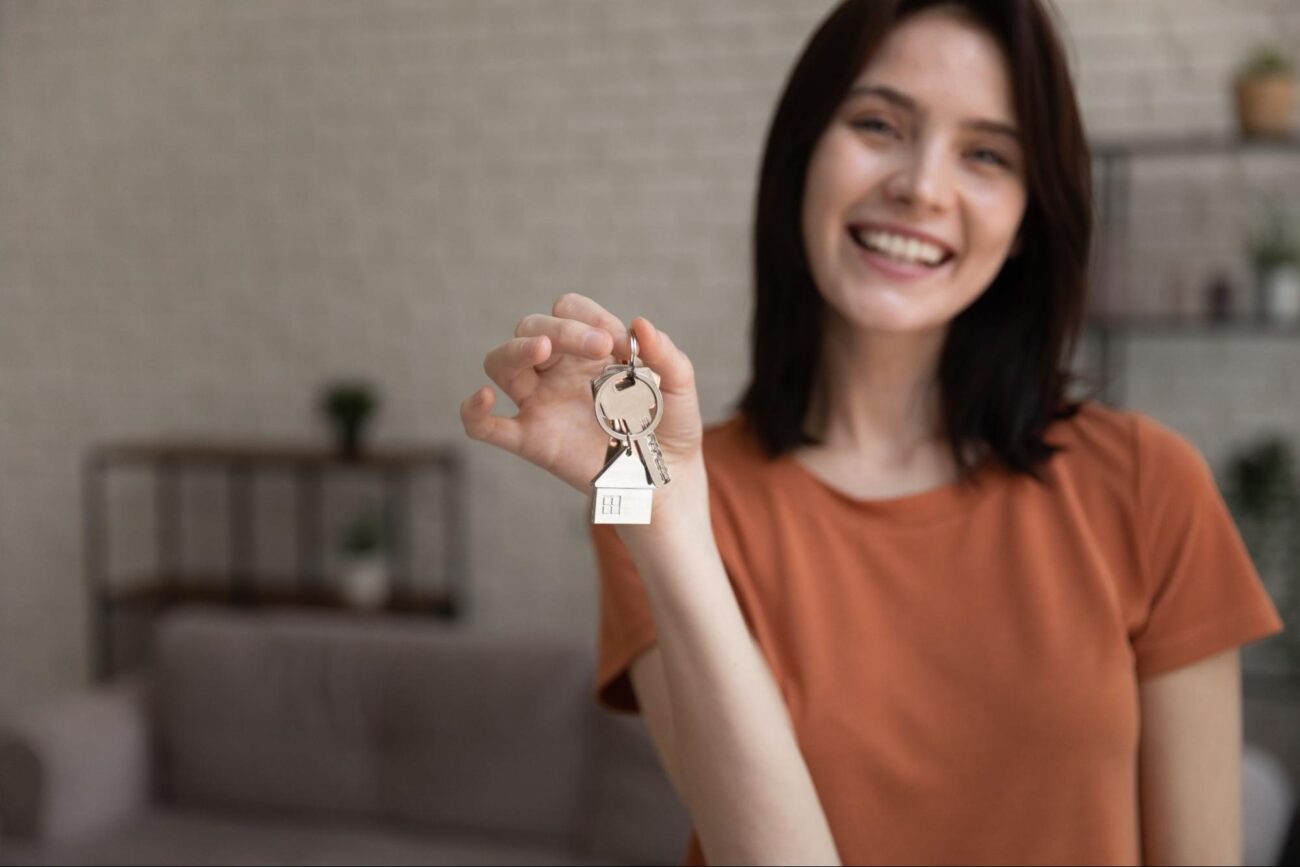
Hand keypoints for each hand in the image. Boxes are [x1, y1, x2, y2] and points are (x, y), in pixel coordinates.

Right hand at [460, 293, 704, 499]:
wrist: (667, 480)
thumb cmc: (669, 427)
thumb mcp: (680, 386)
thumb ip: (666, 355)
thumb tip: (639, 324)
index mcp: (589, 350)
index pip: (568, 310)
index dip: (588, 317)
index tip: (620, 343)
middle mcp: (558, 371)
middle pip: (530, 327)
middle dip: (561, 329)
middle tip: (599, 348)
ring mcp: (541, 404)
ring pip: (500, 363)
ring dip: (516, 349)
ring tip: (543, 350)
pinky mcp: (532, 441)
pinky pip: (485, 427)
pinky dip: (473, 412)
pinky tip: (484, 398)